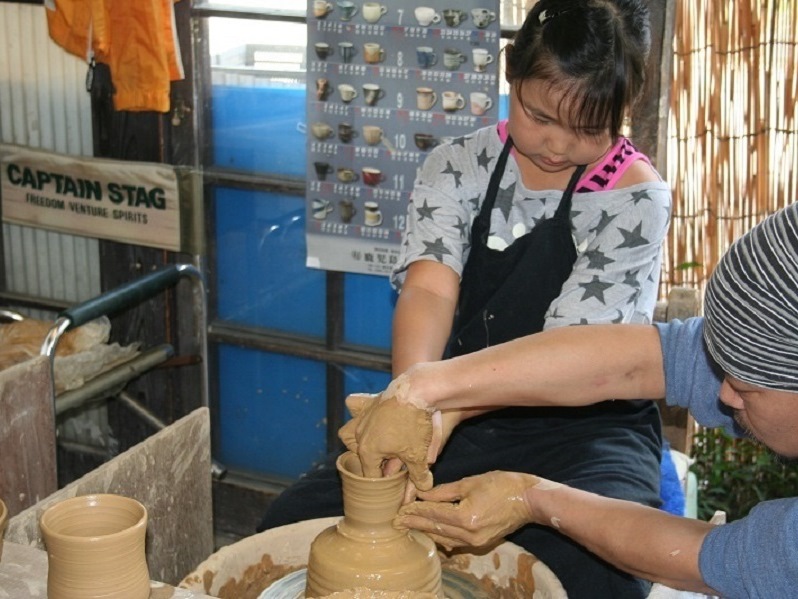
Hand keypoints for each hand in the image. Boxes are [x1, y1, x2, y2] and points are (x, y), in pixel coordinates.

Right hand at [338, 376, 441, 489]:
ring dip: (358, 440)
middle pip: (359, 456)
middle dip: (371, 462)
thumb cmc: (415, 423)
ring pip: (349, 433)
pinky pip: (353, 405)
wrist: (417, 390)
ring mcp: (361, 417)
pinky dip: (356, 411)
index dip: (383, 482)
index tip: (395, 483)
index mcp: (367, 451)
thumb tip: (423, 488)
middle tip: (389, 463)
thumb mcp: (418, 454)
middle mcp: (359, 435)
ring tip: (376, 443)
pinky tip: (368, 416)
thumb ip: (419, 475)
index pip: (370, 476)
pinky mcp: (367, 402)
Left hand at [394, 471, 541, 549]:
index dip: (415, 511)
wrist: (529, 500)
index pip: (433, 514)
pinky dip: (442, 537)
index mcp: (465, 517)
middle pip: (436, 529)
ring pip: (444, 539)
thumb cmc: (502, 485)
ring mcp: (476, 542)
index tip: (400, 509)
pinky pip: (456, 542)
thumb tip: (423, 493)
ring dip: (427, 532)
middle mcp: (469, 534)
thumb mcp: (470, 482)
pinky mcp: (481, 543)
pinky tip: (432, 533)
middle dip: (416, 524)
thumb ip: (444, 491)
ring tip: (410, 526)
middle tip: (397, 522)